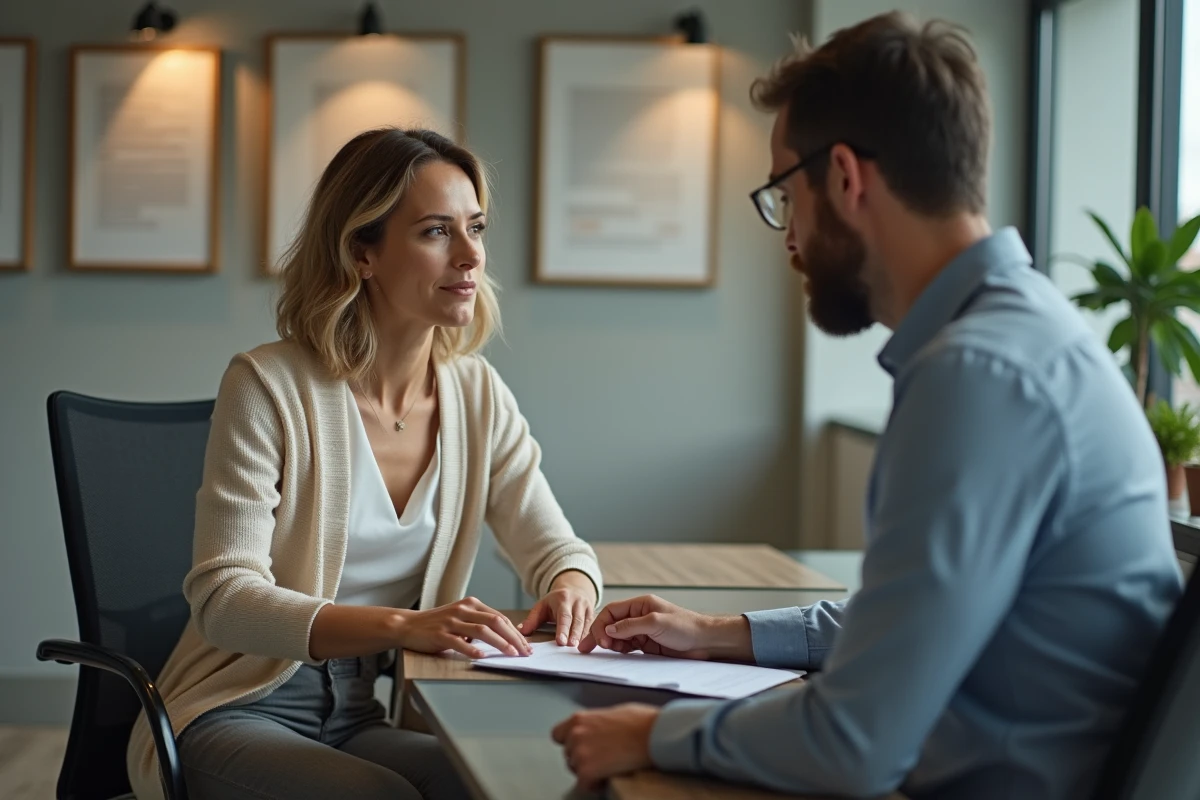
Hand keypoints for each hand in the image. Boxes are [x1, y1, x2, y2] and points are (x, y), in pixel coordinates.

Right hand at [397, 596, 531, 658]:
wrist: (408, 625)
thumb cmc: (437, 624)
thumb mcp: (461, 618)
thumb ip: (479, 623)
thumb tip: (505, 637)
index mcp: (471, 604)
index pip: (500, 617)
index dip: (515, 632)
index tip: (526, 645)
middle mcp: (463, 610)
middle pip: (495, 622)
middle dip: (513, 638)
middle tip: (524, 652)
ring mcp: (451, 621)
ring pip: (482, 630)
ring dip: (499, 643)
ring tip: (511, 654)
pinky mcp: (440, 634)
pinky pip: (459, 642)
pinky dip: (472, 649)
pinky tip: (482, 656)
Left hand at [518, 570, 597, 646]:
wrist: (575, 589)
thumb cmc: (556, 601)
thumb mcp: (542, 605)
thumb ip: (532, 619)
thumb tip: (522, 631)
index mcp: (564, 599)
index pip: (564, 616)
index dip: (562, 629)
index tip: (560, 641)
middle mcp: (577, 603)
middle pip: (577, 620)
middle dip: (574, 634)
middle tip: (570, 646)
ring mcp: (588, 608)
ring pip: (586, 624)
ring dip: (583, 637)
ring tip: (579, 649)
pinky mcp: (593, 615)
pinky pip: (592, 626)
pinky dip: (589, 637)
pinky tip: (587, 646)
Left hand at [552, 704, 657, 790]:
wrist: (653, 733)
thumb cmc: (642, 722)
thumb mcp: (614, 714)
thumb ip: (598, 723)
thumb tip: (601, 731)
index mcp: (580, 718)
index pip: (558, 735)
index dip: (570, 743)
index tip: (582, 747)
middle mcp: (575, 734)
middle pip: (568, 754)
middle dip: (583, 758)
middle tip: (602, 759)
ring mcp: (579, 752)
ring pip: (576, 769)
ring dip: (589, 771)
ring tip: (608, 768)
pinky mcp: (587, 770)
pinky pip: (584, 784)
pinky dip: (595, 785)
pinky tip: (608, 778)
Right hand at [578, 594, 752, 660]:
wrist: (705, 642)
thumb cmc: (686, 627)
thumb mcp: (655, 623)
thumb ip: (630, 626)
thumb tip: (608, 629)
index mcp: (640, 605)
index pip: (612, 611)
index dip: (600, 624)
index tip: (596, 639)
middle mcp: (639, 617)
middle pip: (611, 624)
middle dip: (599, 635)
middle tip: (588, 649)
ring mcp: (643, 631)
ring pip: (618, 636)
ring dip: (610, 644)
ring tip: (607, 652)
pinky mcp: (647, 645)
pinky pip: (628, 647)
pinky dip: (620, 651)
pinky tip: (617, 655)